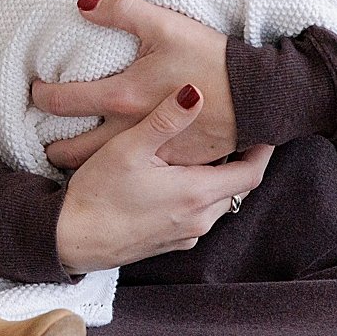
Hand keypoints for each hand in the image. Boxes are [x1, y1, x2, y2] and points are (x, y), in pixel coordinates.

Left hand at [34, 0, 236, 169]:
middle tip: (43, 141)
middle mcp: (131, 130)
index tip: (35, 92)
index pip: (65, 102)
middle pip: (76, 149)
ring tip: (71, 157)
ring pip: (106, 167)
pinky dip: (123, 169)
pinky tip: (119, 164)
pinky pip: (140, 171)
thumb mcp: (165, 23)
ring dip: (84, 163)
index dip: (42, 96)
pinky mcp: (176, 163)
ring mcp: (153, 152)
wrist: (258, 95)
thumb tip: (82, 6)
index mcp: (122, 96)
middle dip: (54, 147)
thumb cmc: (210, 57)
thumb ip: (121, 10)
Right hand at [53, 83, 273, 272]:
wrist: (72, 240)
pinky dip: (199, 195)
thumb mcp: (129, 149)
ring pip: (218, 203)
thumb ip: (166, 120)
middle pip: (237, 188)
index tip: (264, 128)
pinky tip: (176, 179)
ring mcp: (185, 235)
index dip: (263, 150)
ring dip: (217, 178)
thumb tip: (196, 92)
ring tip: (205, 150)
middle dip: (240, 160)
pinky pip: (198, 216)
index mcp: (196, 193)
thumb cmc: (98, 195)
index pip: (251, 173)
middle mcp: (199, 219)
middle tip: (235, 132)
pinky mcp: (170, 243)